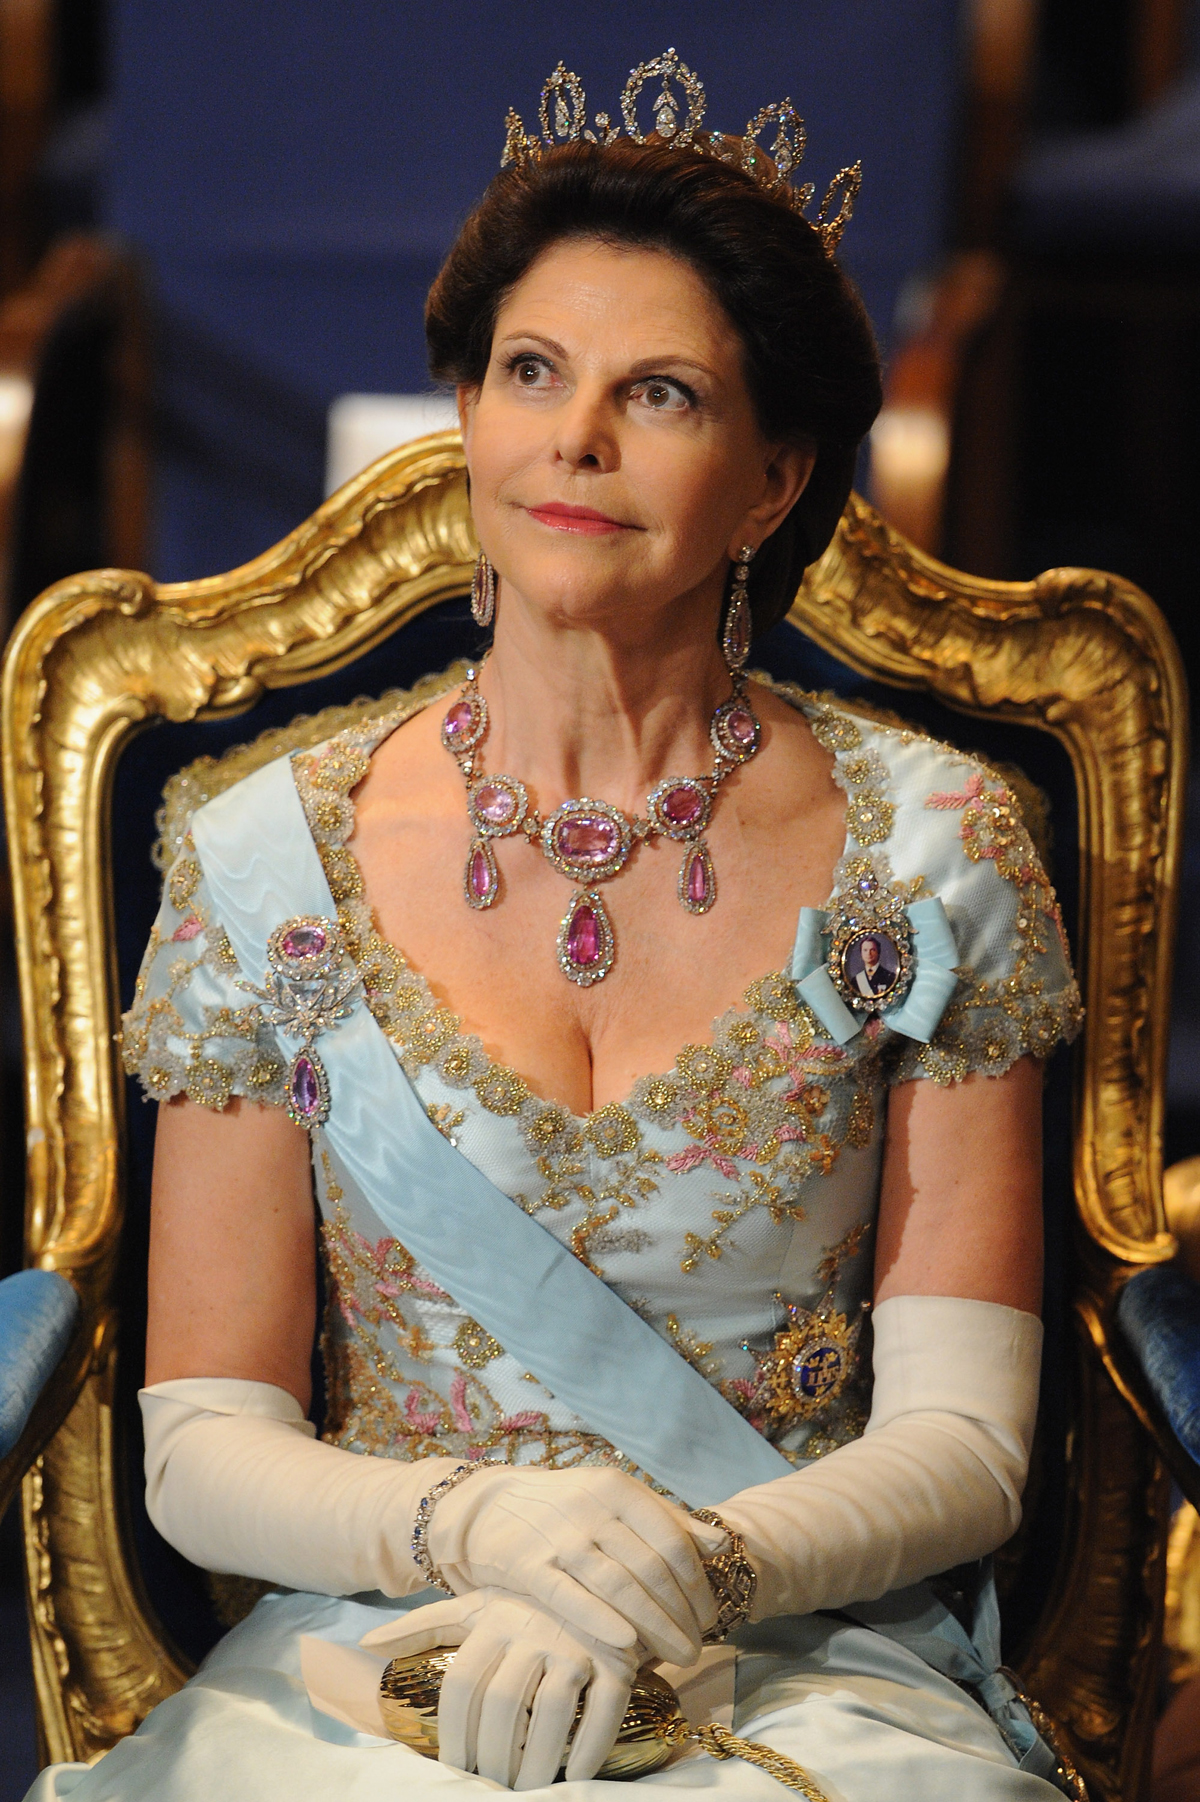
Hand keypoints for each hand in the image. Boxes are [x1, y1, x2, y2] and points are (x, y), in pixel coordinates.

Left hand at [362, 1588, 638, 1788]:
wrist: (601, 1580)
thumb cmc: (527, 1604)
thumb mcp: (476, 1606)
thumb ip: (422, 1625)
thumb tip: (366, 1642)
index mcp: (495, 1618)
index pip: (462, 1683)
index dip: (455, 1733)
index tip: (455, 1769)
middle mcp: (534, 1628)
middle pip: (504, 1703)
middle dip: (494, 1757)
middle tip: (492, 1789)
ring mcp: (578, 1642)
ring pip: (551, 1711)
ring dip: (538, 1762)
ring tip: (526, 1791)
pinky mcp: (618, 1659)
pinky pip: (603, 1708)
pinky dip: (590, 1747)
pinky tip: (575, 1775)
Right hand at [426, 1465, 722, 1663]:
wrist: (487, 1506)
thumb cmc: (564, 1509)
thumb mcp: (615, 1501)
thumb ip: (667, 1520)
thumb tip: (722, 1543)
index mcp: (618, 1488)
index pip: (671, 1540)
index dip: (696, 1584)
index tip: (709, 1619)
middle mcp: (591, 1507)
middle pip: (649, 1567)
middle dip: (680, 1614)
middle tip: (697, 1649)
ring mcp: (558, 1535)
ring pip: (617, 1584)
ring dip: (654, 1626)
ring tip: (677, 1657)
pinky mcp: (526, 1563)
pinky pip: (569, 1596)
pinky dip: (600, 1620)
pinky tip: (627, 1645)